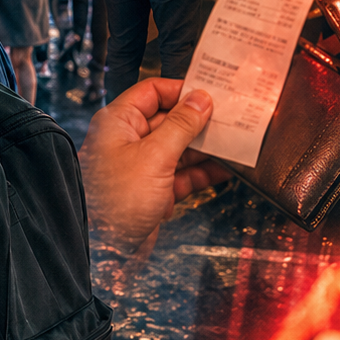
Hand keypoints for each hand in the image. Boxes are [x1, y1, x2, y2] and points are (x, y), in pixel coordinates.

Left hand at [78, 79, 231, 255]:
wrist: (105, 250)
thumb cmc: (114, 202)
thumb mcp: (154, 156)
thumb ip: (181, 126)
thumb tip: (200, 100)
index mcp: (118, 122)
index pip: (152, 92)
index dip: (181, 90)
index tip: (210, 91)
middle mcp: (127, 141)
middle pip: (169, 119)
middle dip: (200, 120)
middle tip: (231, 118)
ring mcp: (141, 166)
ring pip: (179, 148)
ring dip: (206, 147)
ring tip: (234, 142)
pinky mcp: (153, 190)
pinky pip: (182, 174)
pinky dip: (202, 172)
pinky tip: (224, 168)